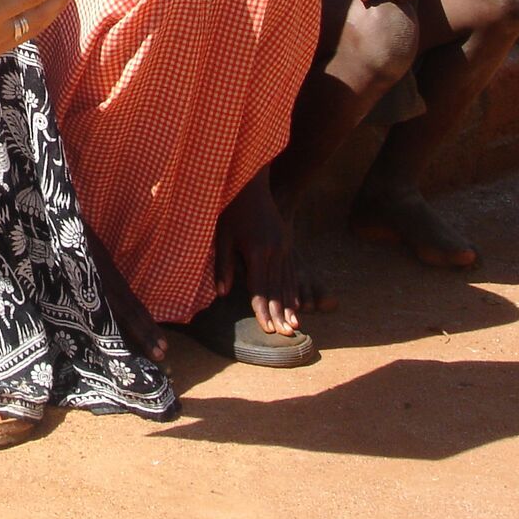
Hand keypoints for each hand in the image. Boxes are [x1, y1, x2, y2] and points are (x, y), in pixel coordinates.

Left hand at [213, 173, 301, 335]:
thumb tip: (222, 294)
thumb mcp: (222, 236)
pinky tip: (296, 303)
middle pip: (277, 289)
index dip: (263, 311)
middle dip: (280, 314)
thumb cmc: (230, 209)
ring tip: (294, 325)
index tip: (268, 330)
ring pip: (287, 282)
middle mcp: (274, 251)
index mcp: (257, 251)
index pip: (259, 289)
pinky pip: (292, 271)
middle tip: (285, 335)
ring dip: (290, 305)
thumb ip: (223, 265)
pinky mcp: (286, 242)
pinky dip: (293, 289)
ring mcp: (283, 246)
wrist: (251, 183)